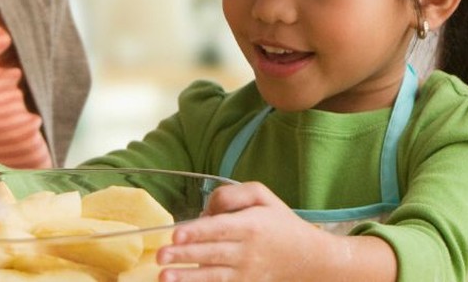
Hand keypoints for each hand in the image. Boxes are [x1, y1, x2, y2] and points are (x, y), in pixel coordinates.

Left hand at [155, 182, 395, 281]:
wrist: (307, 258)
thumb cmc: (279, 222)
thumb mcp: (262, 195)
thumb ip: (232, 194)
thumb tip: (205, 209)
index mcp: (251, 225)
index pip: (220, 228)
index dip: (197, 232)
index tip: (177, 233)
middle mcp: (247, 251)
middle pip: (211, 253)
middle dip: (184, 255)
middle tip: (160, 256)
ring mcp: (245, 272)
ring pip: (212, 275)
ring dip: (187, 277)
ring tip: (164, 277)